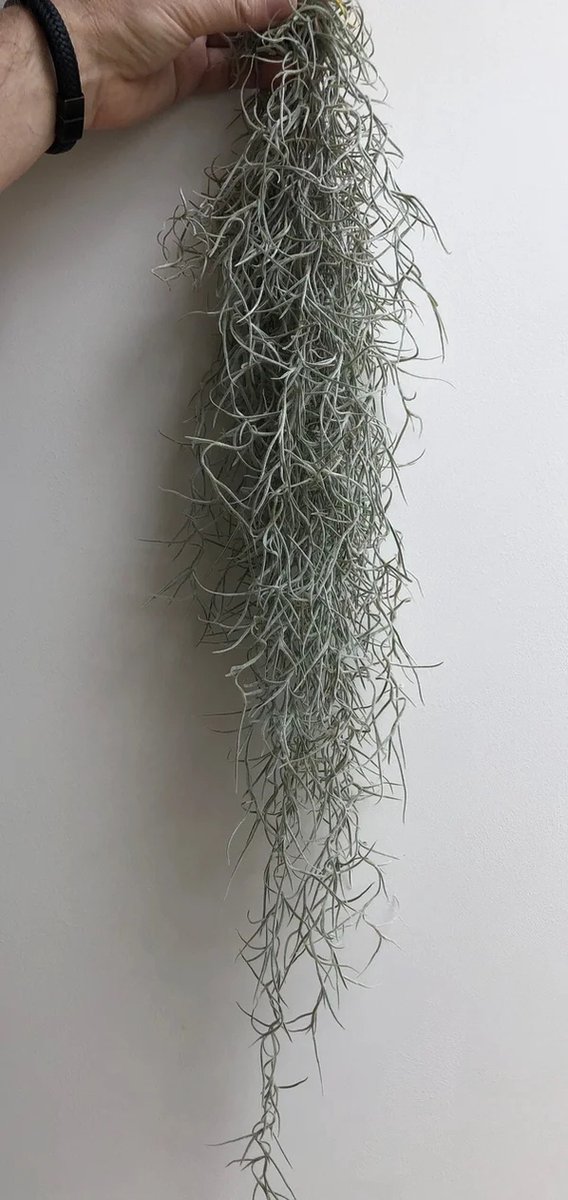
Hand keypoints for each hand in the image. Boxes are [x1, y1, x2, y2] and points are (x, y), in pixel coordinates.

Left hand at [59, 0, 294, 130]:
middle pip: (242, 9)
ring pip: (239, 40)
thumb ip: (240, 6)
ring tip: (299, 54)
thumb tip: (285, 2)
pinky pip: (228, 72)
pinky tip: (277, 75)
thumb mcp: (188, 4)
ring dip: (268, 47)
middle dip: (274, 17)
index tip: (305, 3)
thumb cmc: (122, 18)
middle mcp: (190, 4)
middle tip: (307, 28)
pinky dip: (252, 75)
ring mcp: (190, 38)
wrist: (84, 70)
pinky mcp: (188, 74)